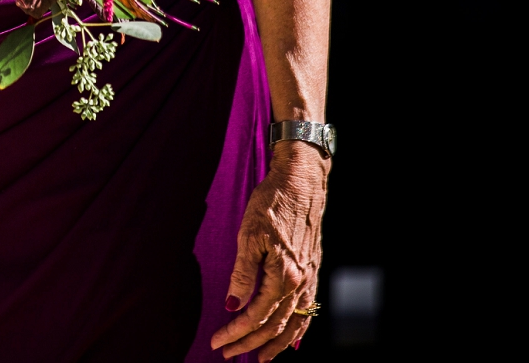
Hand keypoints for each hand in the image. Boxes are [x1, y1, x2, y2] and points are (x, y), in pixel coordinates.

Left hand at [213, 140, 327, 359]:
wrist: (301, 182)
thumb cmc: (272, 203)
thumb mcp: (249, 235)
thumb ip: (242, 274)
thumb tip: (232, 306)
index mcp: (283, 275)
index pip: (256, 315)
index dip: (235, 332)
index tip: (216, 341)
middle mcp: (300, 282)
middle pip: (274, 325)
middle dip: (249, 343)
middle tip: (227, 353)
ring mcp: (309, 279)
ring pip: (294, 323)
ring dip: (275, 344)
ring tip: (259, 359)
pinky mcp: (312, 272)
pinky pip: (308, 311)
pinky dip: (300, 330)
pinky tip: (293, 340)